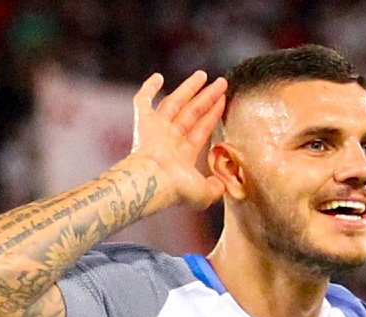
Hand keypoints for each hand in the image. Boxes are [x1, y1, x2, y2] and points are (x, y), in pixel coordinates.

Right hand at [131, 71, 226, 209]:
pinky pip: (142, 101)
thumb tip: (224, 186)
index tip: (223, 100)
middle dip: (206, 98)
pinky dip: (148, 89)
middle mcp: (169, 140)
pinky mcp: (142, 122)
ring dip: (188, 88)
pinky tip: (158, 76)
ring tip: (203, 74)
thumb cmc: (175, 188)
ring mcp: (155, 130)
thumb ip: (215, 188)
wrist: (152, 180)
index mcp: (182, 155)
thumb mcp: (203, 193)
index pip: (201, 130)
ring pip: (174, 103)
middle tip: (221, 83)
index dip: (213, 115)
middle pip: (191, 112)